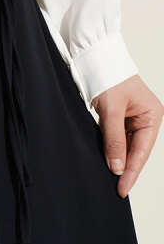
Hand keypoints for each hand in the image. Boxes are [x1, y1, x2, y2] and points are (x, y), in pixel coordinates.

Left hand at [91, 74, 163, 196]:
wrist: (92, 54)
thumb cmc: (107, 73)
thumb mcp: (111, 109)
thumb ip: (114, 139)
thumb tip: (117, 167)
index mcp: (152, 115)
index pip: (141, 151)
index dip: (131, 172)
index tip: (122, 189)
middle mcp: (145, 117)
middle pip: (136, 150)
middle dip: (125, 168)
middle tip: (116, 189)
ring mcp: (132, 117)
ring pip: (125, 145)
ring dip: (117, 160)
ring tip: (110, 179)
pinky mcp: (118, 115)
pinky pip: (116, 137)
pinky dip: (111, 149)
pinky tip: (106, 160)